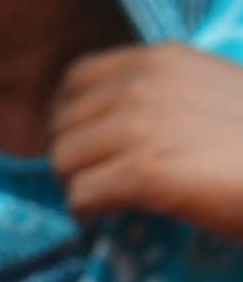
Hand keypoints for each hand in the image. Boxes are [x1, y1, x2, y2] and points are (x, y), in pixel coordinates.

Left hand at [52, 43, 242, 237]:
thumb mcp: (215, 93)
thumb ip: (165, 97)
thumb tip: (113, 125)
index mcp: (163, 59)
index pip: (77, 81)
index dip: (73, 118)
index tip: (86, 145)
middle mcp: (144, 84)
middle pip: (64, 125)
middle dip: (76, 158)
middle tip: (98, 182)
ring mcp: (141, 126)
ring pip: (65, 161)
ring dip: (80, 186)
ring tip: (106, 203)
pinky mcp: (144, 171)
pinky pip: (82, 195)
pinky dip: (88, 214)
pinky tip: (106, 221)